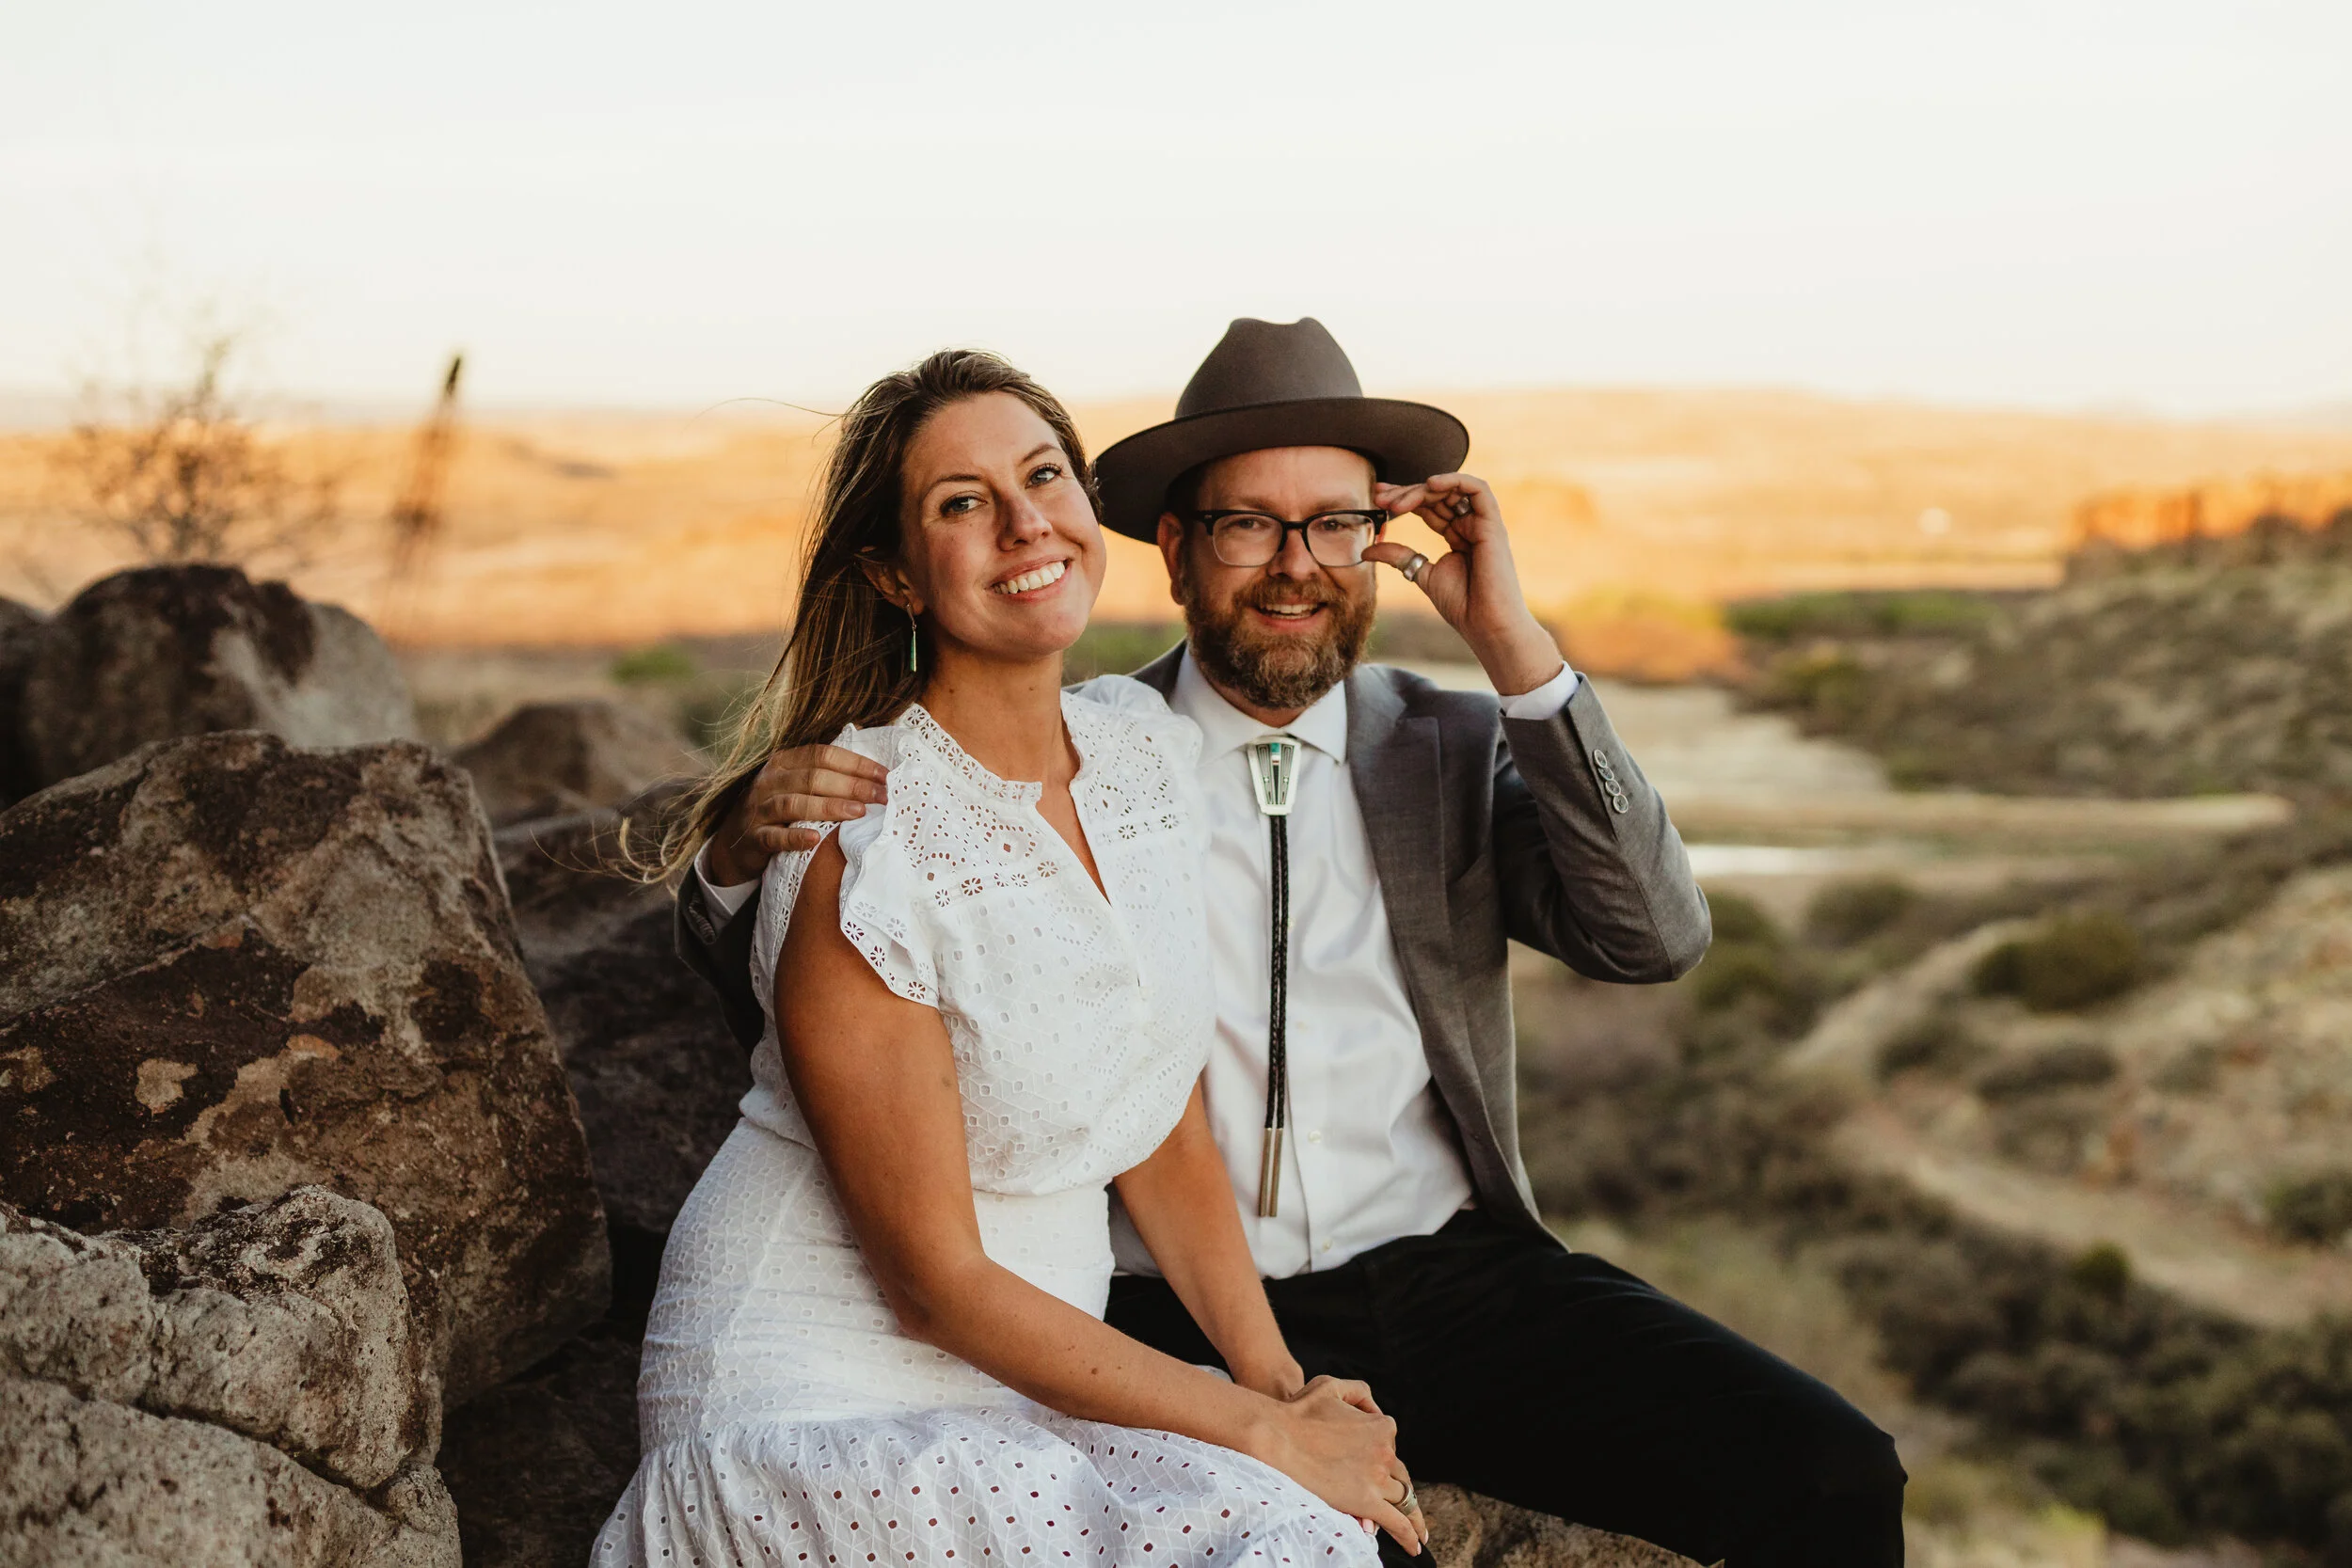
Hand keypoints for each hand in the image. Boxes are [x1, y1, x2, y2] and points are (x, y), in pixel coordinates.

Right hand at [700, 744, 889, 885]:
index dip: (855, 764)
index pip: (822, 755)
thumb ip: (825, 774)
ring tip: (859, 813)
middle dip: (851, 785)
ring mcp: (759, 809)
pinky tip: (815, 839)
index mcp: (783, 763)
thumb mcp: (795, 786)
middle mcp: (769, 781)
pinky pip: (774, 836)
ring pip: (794, 803)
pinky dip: (794, 837)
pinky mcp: (753, 838)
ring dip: (829, 807)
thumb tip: (873, 767)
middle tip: (881, 797)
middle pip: (813, 777)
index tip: (884, 776)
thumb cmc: (778, 812)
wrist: (735, 843)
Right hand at [1251, 1376, 1426, 1556]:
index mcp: (1381, 1427)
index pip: (1391, 1451)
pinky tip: (1414, 1545)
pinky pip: (1397, 1522)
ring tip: (1417, 1533)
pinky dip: (1409, 1535)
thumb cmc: (1298, 1410)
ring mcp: (1377, 1478)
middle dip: (1404, 1493)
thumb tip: (1373, 1410)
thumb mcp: (1331, 1386)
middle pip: (1401, 1478)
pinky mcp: (1367, 1502)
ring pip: (1404, 1500)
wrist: (1277, 1436)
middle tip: (1411, 1510)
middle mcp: (1385, 1453)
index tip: (1380, 1477)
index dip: (1385, 1465)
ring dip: (1412, 1517)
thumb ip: (1357, 1393)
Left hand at [1364, 473, 1564, 697]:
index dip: (1403, 499)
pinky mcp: (1493, 525)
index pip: (1429, 507)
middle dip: (1406, 492)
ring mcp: (1483, 524)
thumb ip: (1398, 556)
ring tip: (1397, 502)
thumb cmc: (1463, 606)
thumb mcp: (1421, 574)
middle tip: (1379, 497)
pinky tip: (1429, 485)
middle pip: (1438, 495)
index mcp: (1458, 535)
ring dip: (1424, 488)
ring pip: (1454, 489)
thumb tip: (1366, 548)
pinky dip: (1455, 480)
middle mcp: (1471, 526)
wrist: (1487, 626)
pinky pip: (1478, 490)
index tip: (1377, 499)